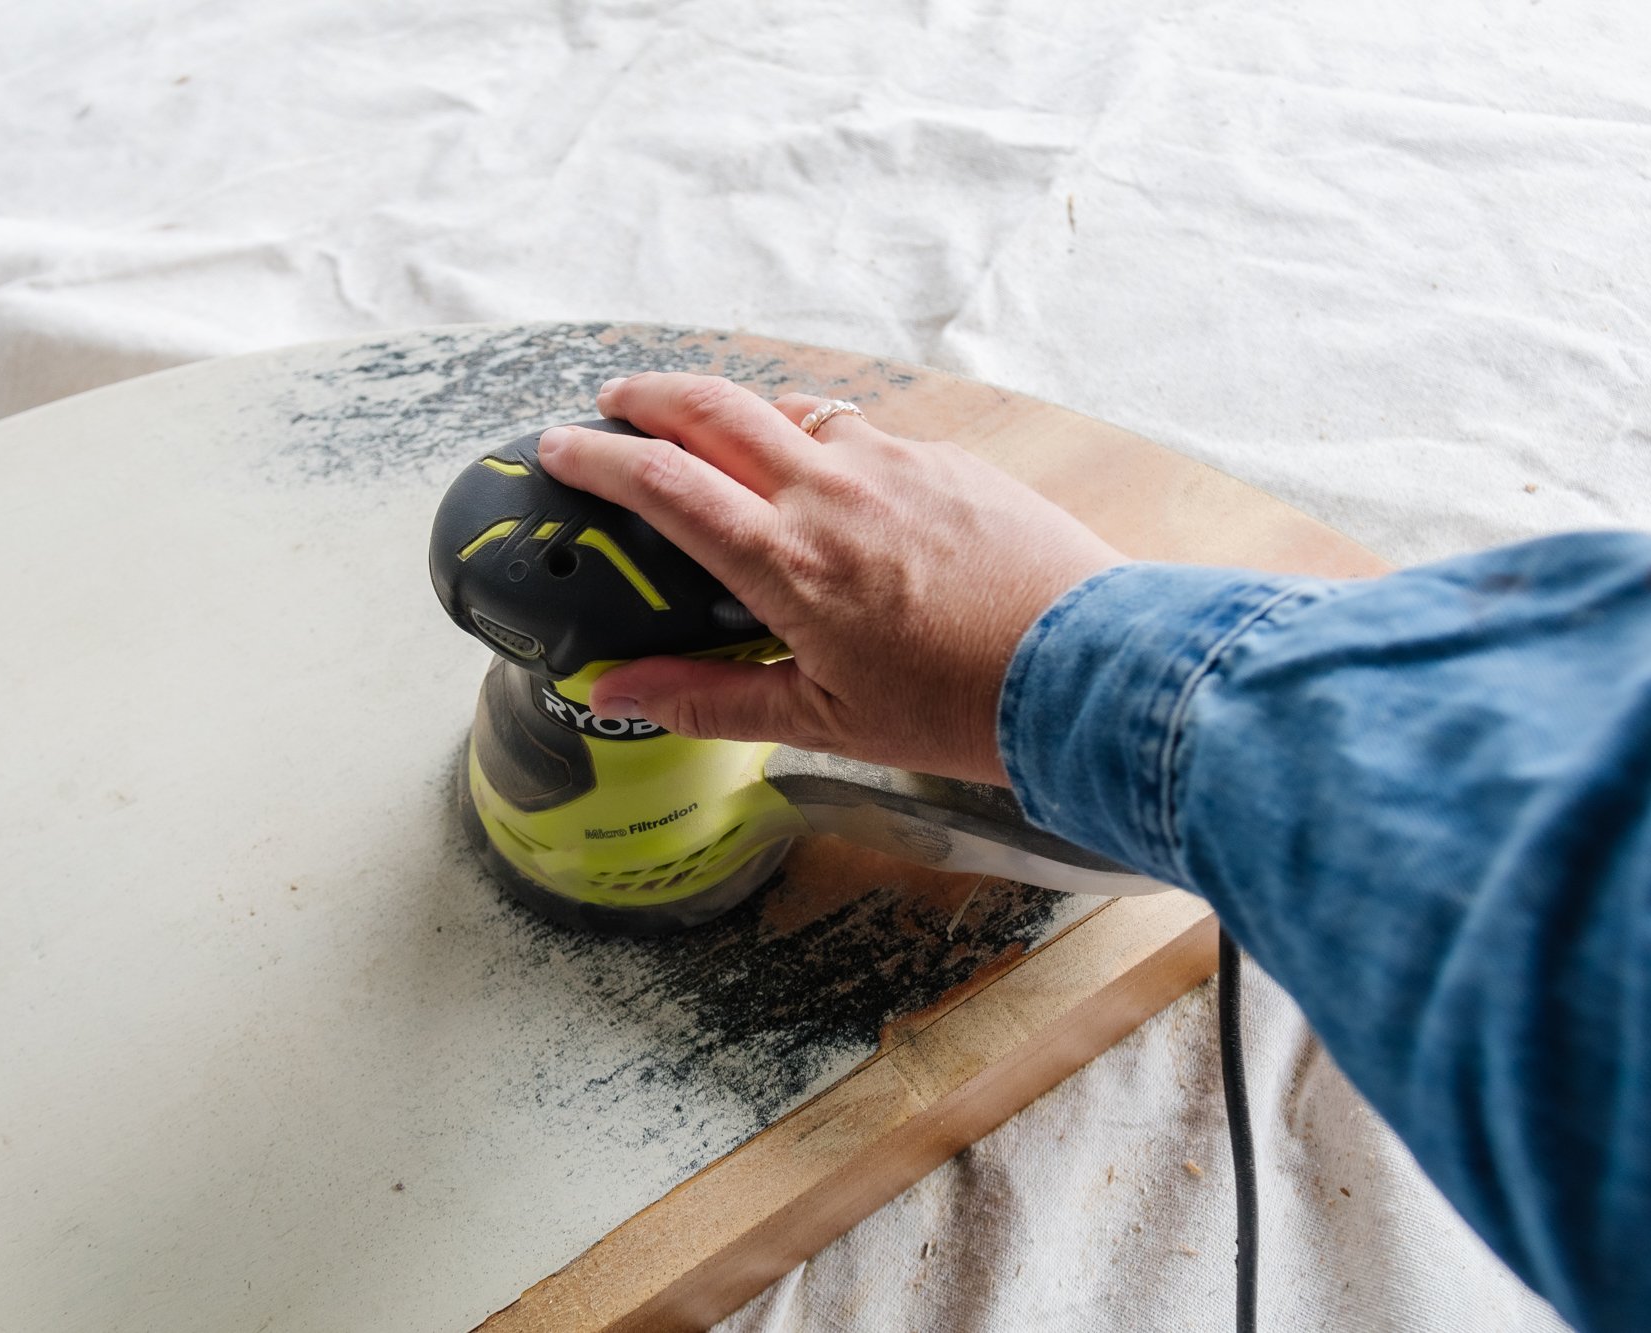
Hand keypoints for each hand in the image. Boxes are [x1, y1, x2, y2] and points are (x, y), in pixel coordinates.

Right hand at [536, 373, 1123, 784]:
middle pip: (714, 406)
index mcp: (785, 559)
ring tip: (718, 438)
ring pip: (790, 409)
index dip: (599, 456)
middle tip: (616, 400)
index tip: (561, 445)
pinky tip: (829, 478)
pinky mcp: (945, 459)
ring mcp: (893, 462)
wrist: (1089, 669)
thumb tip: (613, 694)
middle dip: (650, 393)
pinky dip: (818, 438)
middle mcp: (831, 489)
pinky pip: (860, 430)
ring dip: (736, 411)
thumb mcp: (821, 720)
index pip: (663, 481)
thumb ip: (707, 698)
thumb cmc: (959, 707)